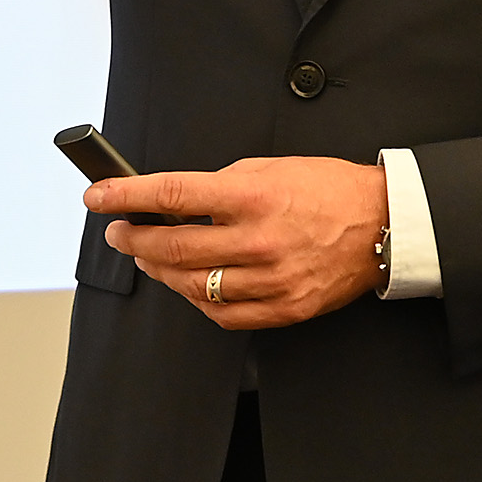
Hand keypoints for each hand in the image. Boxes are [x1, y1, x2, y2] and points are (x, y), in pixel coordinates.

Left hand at [88, 157, 388, 329]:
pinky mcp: (285, 308)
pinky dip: (198, 300)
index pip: (172, 195)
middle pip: (173, 247)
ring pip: (194, 286)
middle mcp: (259, 241)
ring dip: (161, 271)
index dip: (127, 196)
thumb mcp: (270, 167)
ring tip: (151, 257)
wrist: (383, 224)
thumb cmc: (328, 189)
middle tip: (118, 232)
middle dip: (134, 239)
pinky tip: (190, 285)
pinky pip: (224, 314)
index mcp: (253, 196)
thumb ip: (221, 186)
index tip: (99, 197)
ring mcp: (272, 280)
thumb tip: (175, 200)